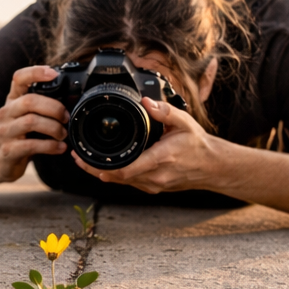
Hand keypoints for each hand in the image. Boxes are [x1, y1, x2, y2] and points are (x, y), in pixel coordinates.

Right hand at [0, 65, 69, 182]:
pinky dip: (50, 146)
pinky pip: (31, 145)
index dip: (35, 72)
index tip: (54, 74)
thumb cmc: (20, 136)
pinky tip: (60, 148)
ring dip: (53, 128)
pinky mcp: (8, 150)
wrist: (0, 162)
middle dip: (53, 108)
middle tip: (66, 118)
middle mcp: (6, 112)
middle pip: (29, 101)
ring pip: (30, 122)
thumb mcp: (27, 116)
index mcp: (13, 99)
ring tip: (63, 134)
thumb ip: (42, 105)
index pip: (19, 78)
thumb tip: (72, 98)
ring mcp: (5, 131)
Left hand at [72, 97, 220, 192]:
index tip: (84, 156)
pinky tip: (103, 167)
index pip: (124, 169)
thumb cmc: (198, 145)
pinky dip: (114, 175)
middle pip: (116, 178)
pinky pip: (128, 182)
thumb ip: (165, 111)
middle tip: (76, 156)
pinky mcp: (153, 187)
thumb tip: (147, 101)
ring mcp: (153, 185)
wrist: (212, 166)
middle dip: (93, 168)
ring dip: (101, 172)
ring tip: (84, 160)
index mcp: (160, 159)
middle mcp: (155, 176)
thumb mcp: (184, 122)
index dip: (100, 166)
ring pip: (120, 182)